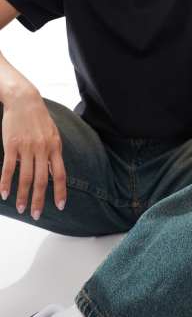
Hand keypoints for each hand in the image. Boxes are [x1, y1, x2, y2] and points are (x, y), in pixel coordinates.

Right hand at [0, 89, 66, 219]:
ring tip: (22, 208)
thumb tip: (53, 172)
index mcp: (55, 147)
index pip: (60, 174)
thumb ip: (53, 153)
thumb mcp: (52, 135)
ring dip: (23, 195)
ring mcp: (27, 148)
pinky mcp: (11, 145)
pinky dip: (6, 183)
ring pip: (25, 177)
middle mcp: (42, 149)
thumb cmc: (39, 119)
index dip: (60, 191)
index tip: (60, 206)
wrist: (25, 101)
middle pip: (42, 180)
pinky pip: (8, 168)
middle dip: (39, 200)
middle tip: (36, 215)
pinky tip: (4, 194)